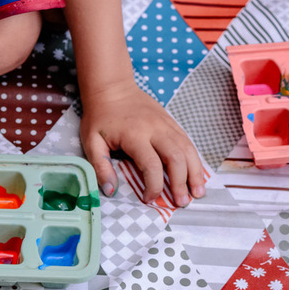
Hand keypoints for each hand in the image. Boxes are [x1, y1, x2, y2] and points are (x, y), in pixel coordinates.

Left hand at [80, 80, 204, 205]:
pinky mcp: (172, 122)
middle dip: (181, 182)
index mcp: (135, 135)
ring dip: (195, 172)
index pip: (151, 165)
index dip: (154, 186)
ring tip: (197, 192)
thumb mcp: (91, 140)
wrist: (112, 87)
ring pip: (188, 150)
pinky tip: (196, 174)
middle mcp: (155, 129)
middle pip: (176, 158)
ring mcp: (166, 124)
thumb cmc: (100, 117)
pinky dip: (194, 159)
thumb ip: (100, 166)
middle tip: (182, 202)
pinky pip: (188, 142)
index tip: (149, 200)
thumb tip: (110, 190)